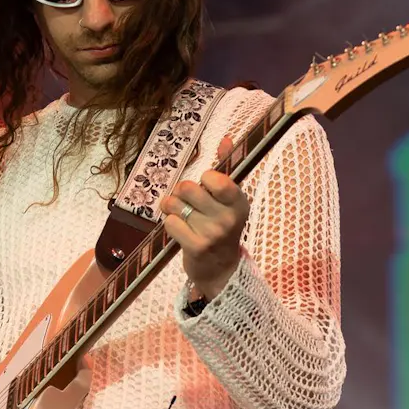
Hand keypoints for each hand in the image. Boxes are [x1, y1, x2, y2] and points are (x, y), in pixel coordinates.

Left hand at [160, 134, 248, 299]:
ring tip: (183, 216)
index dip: (203, 180)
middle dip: (182, 193)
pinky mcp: (196, 248)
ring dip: (173, 208)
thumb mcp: (229, 200)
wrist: (220, 269)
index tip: (207, 188)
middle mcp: (228, 219)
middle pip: (188, 188)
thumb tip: (225, 139)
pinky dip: (170, 224)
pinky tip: (180, 230)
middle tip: (189, 204)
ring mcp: (212, 235)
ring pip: (175, 205)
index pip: (215, 178)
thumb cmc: (222, 227)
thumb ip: (226, 168)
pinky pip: (169, 223)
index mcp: (239, 203)